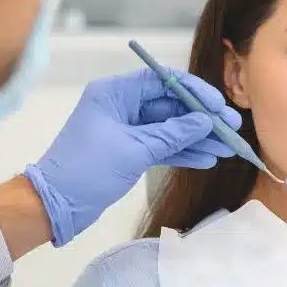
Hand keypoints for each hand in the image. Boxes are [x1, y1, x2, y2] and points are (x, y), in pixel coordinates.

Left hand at [23, 68, 241, 246]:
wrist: (55, 206)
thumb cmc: (86, 170)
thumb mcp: (134, 150)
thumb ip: (172, 134)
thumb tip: (206, 121)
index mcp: (115, 93)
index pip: (162, 81)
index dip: (194, 91)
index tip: (219, 106)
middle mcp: (121, 106)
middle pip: (170, 105)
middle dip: (201, 118)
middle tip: (231, 129)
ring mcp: (125, 129)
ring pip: (169, 128)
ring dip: (196, 138)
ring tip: (226, 148)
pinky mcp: (128, 151)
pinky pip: (161, 146)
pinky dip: (182, 152)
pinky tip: (207, 159)